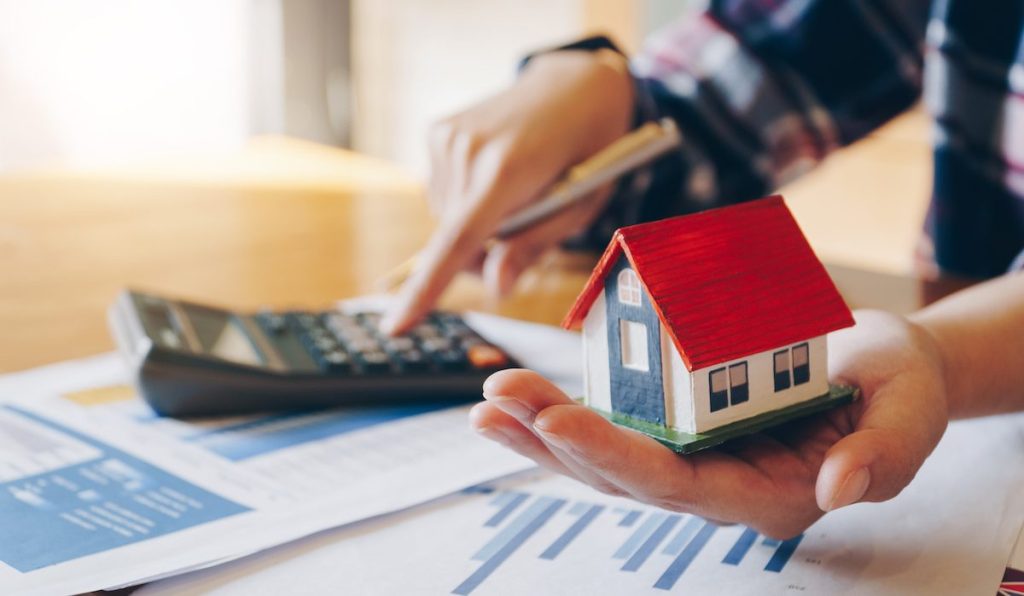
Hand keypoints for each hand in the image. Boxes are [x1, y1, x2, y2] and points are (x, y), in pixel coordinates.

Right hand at [380, 49, 633, 334]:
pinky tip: (496, 176)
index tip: (396, 326)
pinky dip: (466, 200)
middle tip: (527, 230)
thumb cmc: (590, 150)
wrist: (576, 85)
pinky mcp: (437, 131)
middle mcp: (466, 150)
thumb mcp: (581, 206)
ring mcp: (447, 137)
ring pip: (447, 220)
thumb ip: (533, 246)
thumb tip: (496, 287)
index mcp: (506, 169)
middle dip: (484, 253)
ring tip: (517, 194)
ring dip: (476, 226)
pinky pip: (443, 193)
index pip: (458, 241)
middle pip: (454, 240)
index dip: (426, 289)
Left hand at [469, 310, 948, 537]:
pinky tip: (520, 391)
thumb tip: (838, 488)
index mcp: (766, 494)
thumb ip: (883, 455)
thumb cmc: (898, 392)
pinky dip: (564, 405)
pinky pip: (615, 418)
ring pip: (604, 452)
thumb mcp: (910, 416)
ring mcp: (693, 452)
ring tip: (491, 396)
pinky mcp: (679, 420)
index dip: (615, 455)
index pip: (678, 485)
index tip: (559, 420)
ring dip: (542, 426)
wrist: (883, 371)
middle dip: (554, 438)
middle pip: (621, 472)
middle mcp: (717, 482)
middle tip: (498, 398)